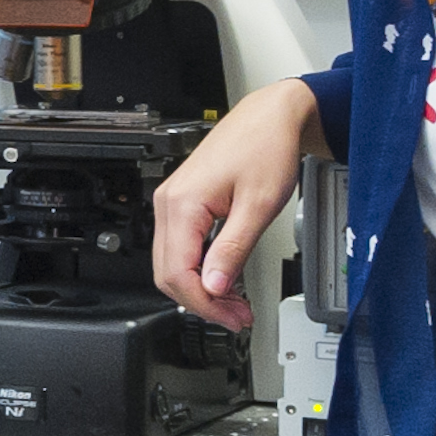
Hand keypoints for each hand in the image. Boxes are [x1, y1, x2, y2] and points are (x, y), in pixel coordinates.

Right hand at [150, 78, 320, 329]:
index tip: (232, 317)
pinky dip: (199, 270)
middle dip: (201, 301)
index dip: (204, 304)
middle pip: (167, 274)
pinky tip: (222, 277)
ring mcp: (172, 203)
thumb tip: (213, 288)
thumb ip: (233, 250)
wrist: (268, 118)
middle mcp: (168, 203)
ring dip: (200, 288)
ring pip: (171, 264)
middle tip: (236, 315)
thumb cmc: (266, 148)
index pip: (178, 274)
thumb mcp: (258, 206)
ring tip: (234, 301)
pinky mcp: (182, 203)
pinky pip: (179, 248)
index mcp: (182, 204)